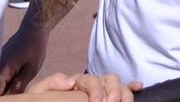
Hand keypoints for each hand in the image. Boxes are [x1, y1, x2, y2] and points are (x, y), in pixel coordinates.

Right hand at [0, 24, 48, 95]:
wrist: (32, 29)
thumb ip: (19, 85)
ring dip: (0, 90)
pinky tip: (11, 85)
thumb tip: (10, 99)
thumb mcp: (31, 69)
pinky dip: (1, 85)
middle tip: (12, 93)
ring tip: (12, 89)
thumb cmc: (34, 47)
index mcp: (2, 69)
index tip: (3, 101)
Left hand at [26, 72, 141, 100]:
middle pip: (111, 79)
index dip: (96, 90)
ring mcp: (101, 91)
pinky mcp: (108, 98)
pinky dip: (131, 88)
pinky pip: (123, 90)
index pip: (91, 80)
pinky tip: (138, 87)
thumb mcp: (40, 93)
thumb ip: (51, 83)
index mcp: (77, 82)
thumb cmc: (43, 101)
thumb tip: (71, 80)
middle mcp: (92, 84)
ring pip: (119, 84)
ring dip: (124, 92)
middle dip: (113, 91)